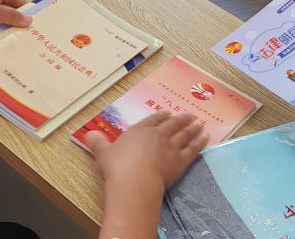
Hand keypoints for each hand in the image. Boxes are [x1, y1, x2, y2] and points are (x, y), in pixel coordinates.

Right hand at [88, 112, 208, 192]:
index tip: (168, 113)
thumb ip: (98, 142)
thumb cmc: (118, 167)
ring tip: (200, 122)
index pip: (154, 120)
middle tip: (189, 114)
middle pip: (172, 124)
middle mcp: (158, 134)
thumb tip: (88, 133)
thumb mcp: (103, 153)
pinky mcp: (181, 160)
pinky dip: (200, 141)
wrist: (135, 181)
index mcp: (140, 130)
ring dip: (193, 127)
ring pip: (185, 133)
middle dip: (181, 118)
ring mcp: (171, 146)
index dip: (161, 116)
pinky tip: (206, 137)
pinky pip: (193, 148)